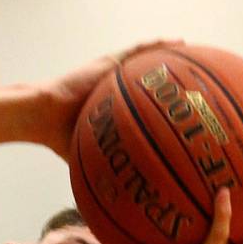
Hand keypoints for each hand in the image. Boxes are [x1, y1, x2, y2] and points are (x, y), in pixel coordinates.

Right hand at [40, 39, 183, 158]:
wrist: (45, 115)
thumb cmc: (60, 137)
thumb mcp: (89, 156)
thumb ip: (103, 171)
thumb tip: (111, 202)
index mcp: (112, 109)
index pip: (144, 106)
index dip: (164, 107)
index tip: (185, 112)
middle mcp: (115, 89)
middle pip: (149, 82)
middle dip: (171, 82)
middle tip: (197, 83)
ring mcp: (112, 73)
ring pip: (146, 62)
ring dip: (169, 56)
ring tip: (193, 52)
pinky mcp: (108, 62)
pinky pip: (137, 51)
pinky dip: (156, 45)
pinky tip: (176, 41)